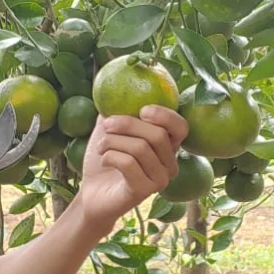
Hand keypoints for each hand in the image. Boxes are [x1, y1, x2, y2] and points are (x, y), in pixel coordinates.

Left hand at [79, 105, 188, 231]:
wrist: (92, 193)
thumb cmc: (105, 159)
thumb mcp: (110, 128)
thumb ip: (117, 107)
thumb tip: (120, 80)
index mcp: (167, 146)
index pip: (181, 127)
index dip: (165, 116)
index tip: (142, 110)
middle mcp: (170, 164)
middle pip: (157, 135)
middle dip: (127, 124)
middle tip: (106, 125)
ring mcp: (160, 180)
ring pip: (140, 149)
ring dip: (113, 141)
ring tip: (101, 146)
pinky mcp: (144, 192)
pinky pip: (128, 164)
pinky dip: (110, 156)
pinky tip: (104, 159)